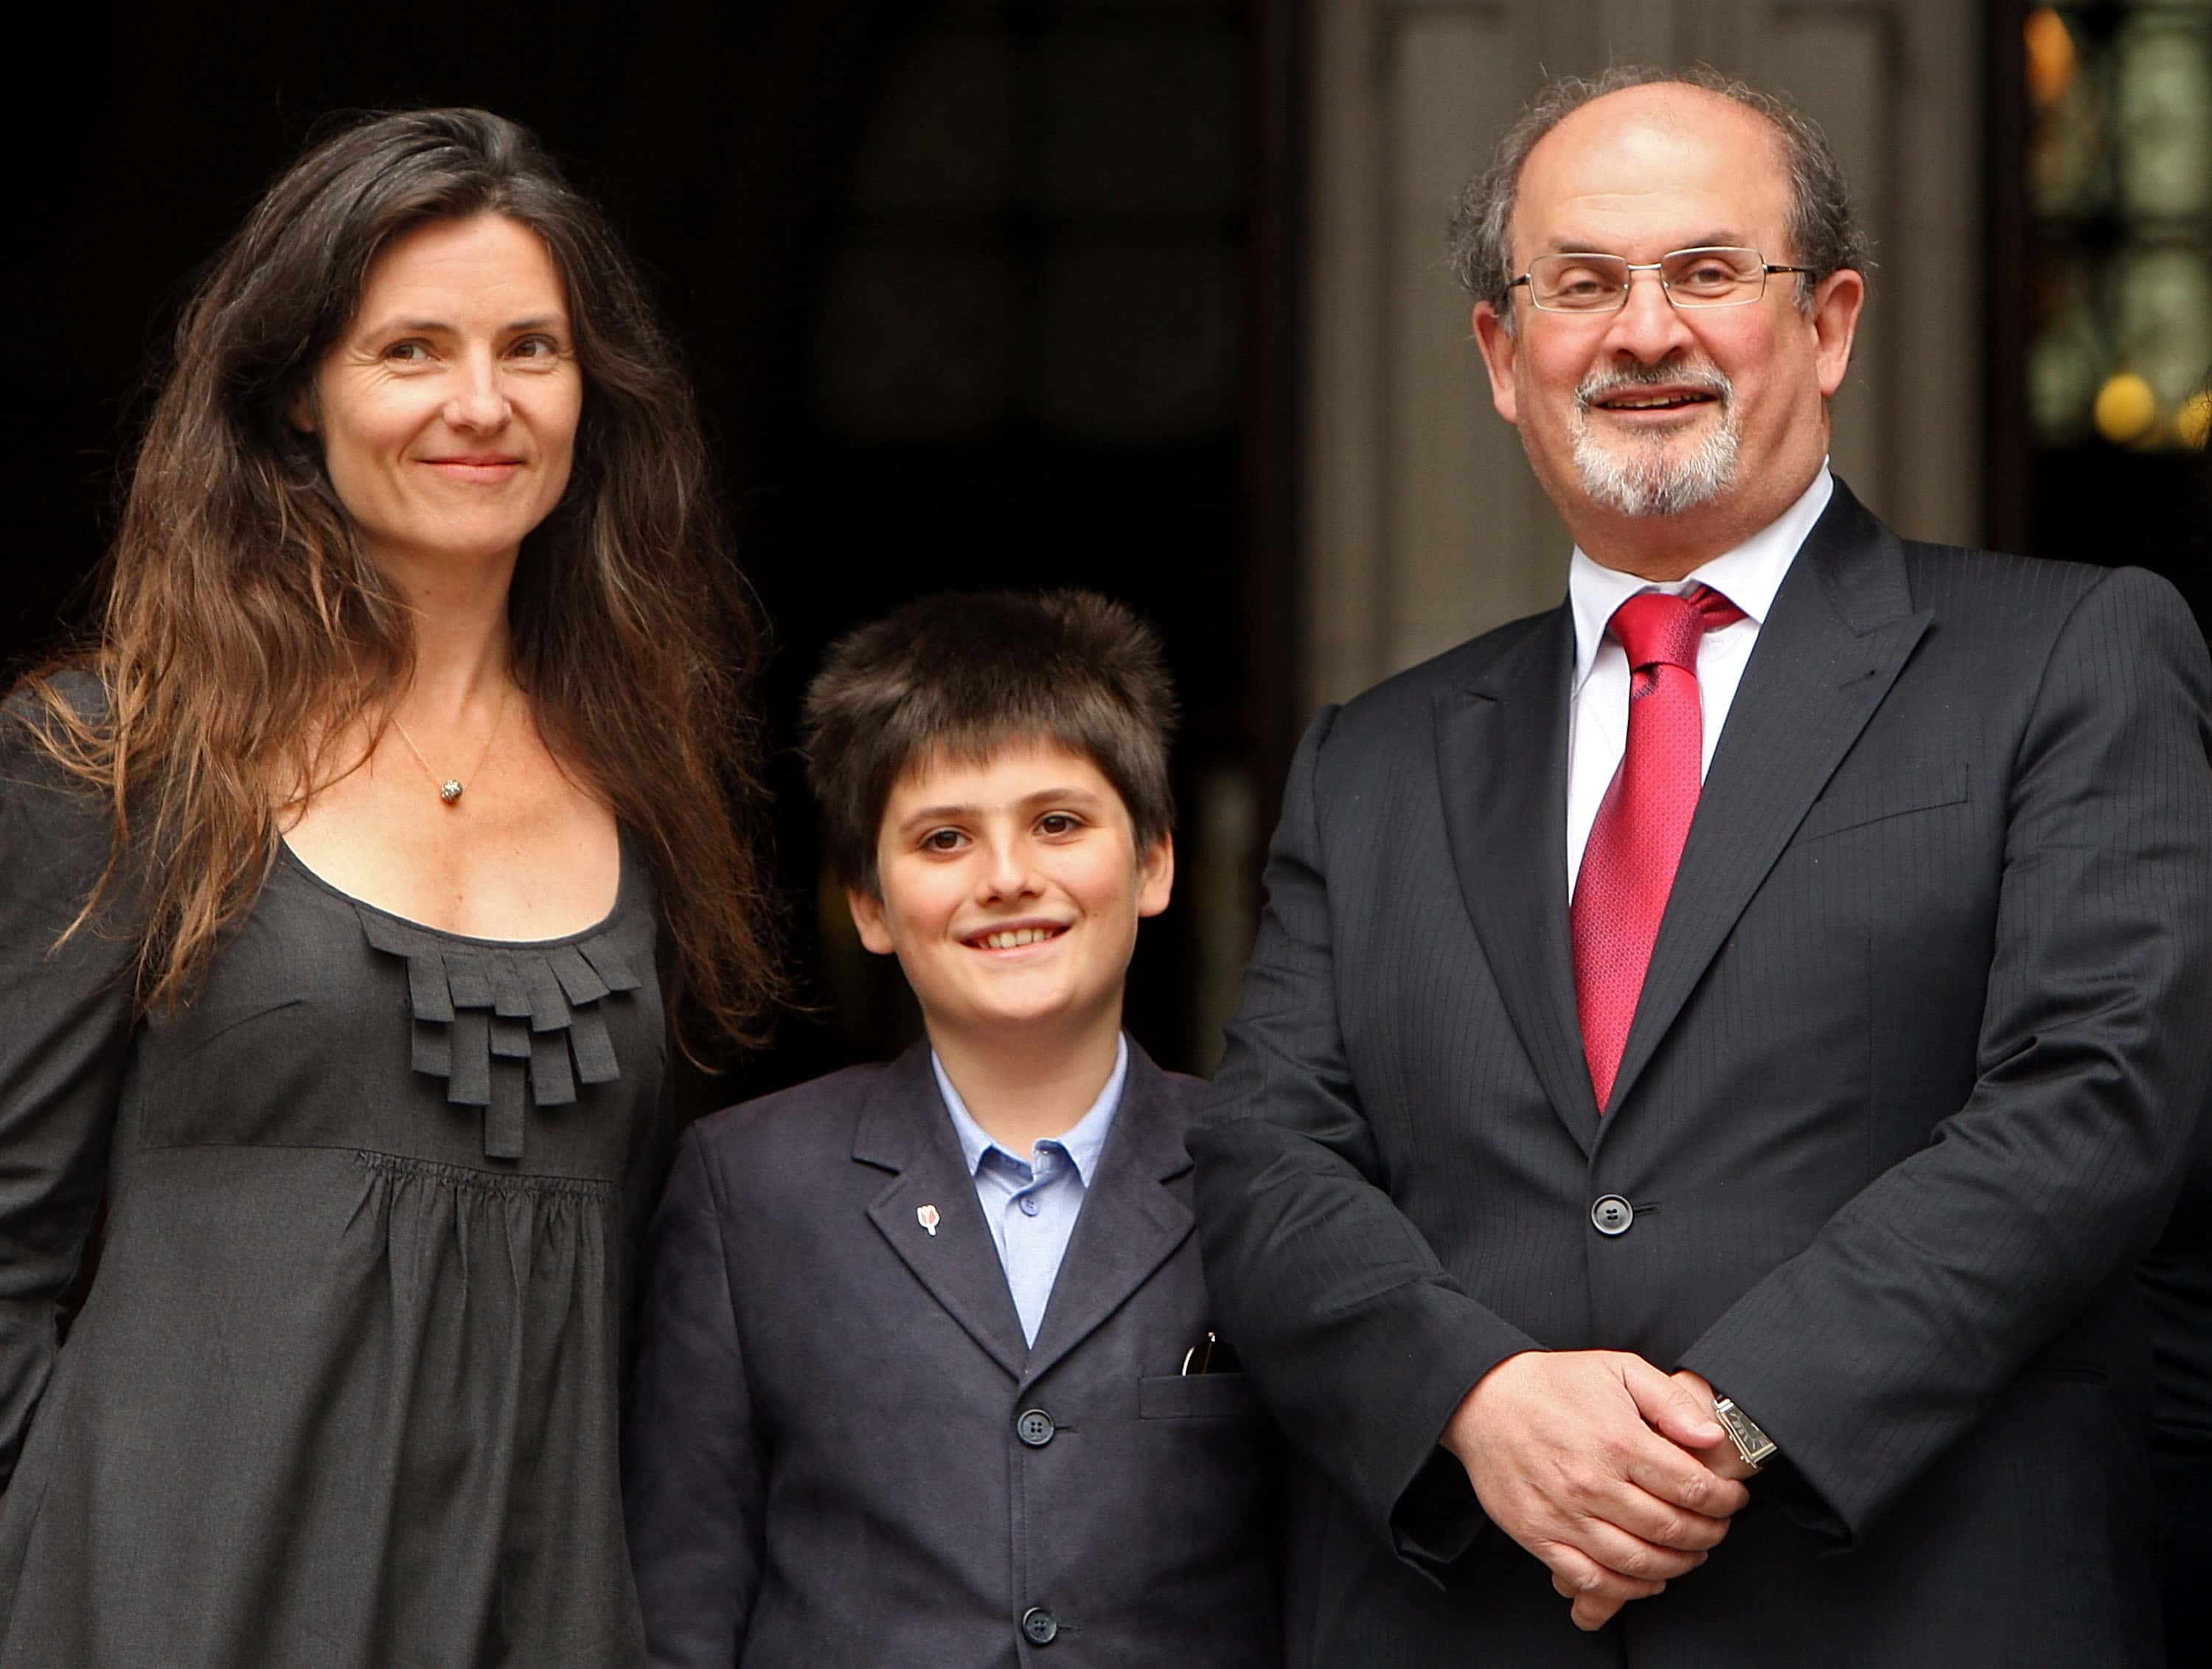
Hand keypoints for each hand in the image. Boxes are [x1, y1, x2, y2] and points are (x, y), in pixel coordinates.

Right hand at [1441, 1350, 1750, 1631]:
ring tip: (1690, 1553)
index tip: (1732, 1499)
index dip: (1724, 1500)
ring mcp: (1564, 1514)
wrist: (1482, 1399)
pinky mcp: (1538, 1535)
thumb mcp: (1618, 1369)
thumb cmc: (1555, 1383)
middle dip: (1708, 1534)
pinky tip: (1647, 1578)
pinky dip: (1628, 1589)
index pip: (1692, 1488)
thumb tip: (1711, 1436)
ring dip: (1677, 1565)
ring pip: (1639, 1562)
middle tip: (1717, 1528)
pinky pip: (1593, 1579)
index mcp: (1618, 1441)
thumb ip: (1670, 1400)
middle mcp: (1593, 1483)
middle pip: (1672, 1529)